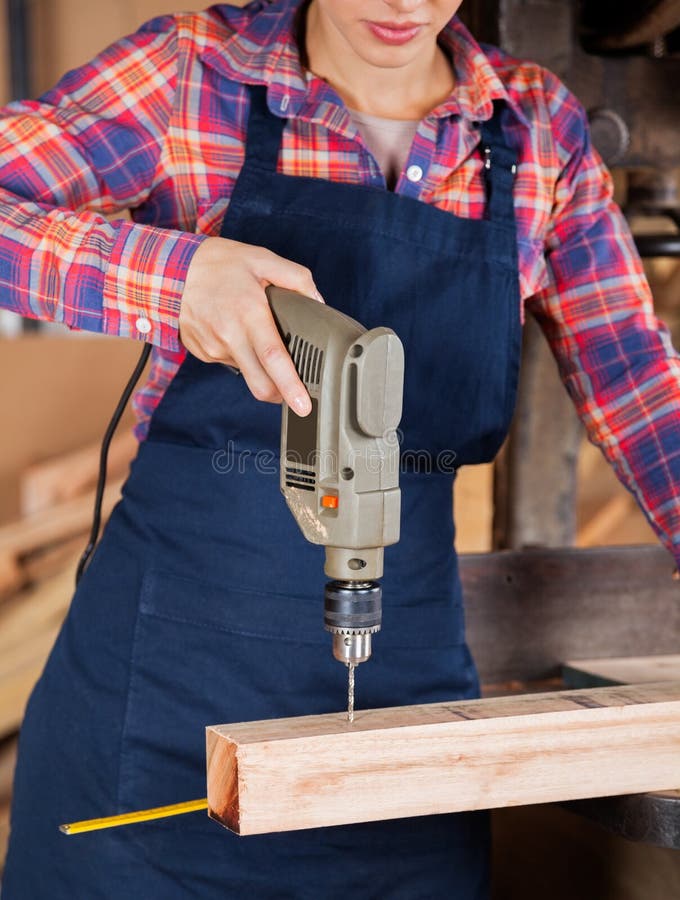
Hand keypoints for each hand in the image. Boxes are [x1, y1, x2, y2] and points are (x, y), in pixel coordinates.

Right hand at [179, 237, 322, 414]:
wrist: (169, 269)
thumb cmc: (217, 263)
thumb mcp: (262, 258)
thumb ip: (296, 278)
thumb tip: (318, 302)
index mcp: (248, 314)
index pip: (273, 359)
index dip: (290, 386)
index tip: (303, 406)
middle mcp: (230, 336)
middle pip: (260, 384)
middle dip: (280, 395)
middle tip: (295, 393)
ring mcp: (214, 348)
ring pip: (247, 373)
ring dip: (258, 365)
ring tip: (253, 332)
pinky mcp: (203, 353)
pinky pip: (230, 362)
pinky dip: (239, 353)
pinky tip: (233, 331)